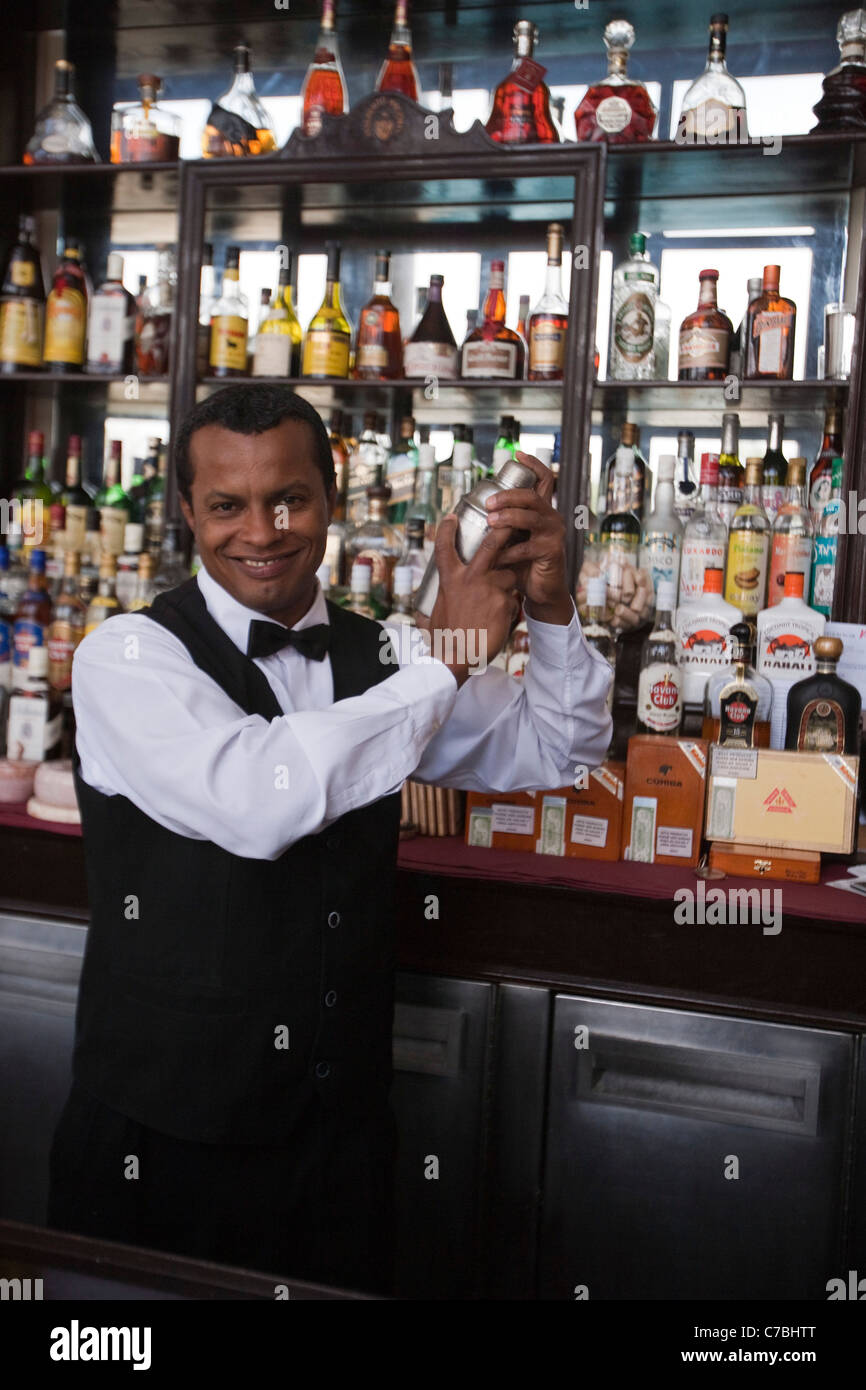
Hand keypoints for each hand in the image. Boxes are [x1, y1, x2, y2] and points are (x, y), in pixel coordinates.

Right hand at [415, 515, 520, 686]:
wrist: (457, 658)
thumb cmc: (443, 640)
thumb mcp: (431, 618)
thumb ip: (430, 611)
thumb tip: (419, 619)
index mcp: (450, 580)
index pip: (445, 547)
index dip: (447, 529)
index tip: (452, 516)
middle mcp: (470, 579)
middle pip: (492, 544)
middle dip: (504, 529)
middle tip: (511, 522)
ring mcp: (490, 589)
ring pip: (508, 574)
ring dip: (508, 583)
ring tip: (498, 600)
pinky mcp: (504, 603)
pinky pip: (513, 599)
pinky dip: (509, 608)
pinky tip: (500, 621)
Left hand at [484, 451, 572, 624]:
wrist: (541, 589)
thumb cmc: (524, 561)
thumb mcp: (512, 537)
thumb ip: (502, 522)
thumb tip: (472, 510)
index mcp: (541, 509)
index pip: (544, 479)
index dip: (533, 465)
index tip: (517, 454)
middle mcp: (551, 516)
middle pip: (531, 496)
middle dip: (508, 496)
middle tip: (489, 503)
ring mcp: (553, 533)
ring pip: (530, 517)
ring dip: (508, 518)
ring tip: (491, 522)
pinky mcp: (552, 551)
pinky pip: (527, 548)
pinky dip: (508, 553)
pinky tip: (497, 558)